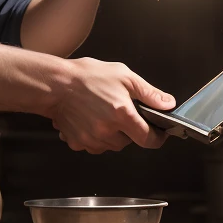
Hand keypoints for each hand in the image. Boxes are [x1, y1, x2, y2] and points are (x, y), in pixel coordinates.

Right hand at [49, 58, 175, 153]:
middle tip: (123, 112)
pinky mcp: (77, 143)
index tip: (159, 133)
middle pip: (129, 142)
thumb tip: (168, 103)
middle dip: (131, 130)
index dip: (157, 138)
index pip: (148, 139)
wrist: (55, 84)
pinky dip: (97, 137)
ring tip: (105, 114)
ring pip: (112, 145)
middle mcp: (107, 131)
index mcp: (122, 114)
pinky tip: (92, 120)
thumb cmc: (87, 76)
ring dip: (114, 135)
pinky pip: (94, 145)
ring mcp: (91, 139)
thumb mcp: (124, 76)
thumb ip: (149, 93)